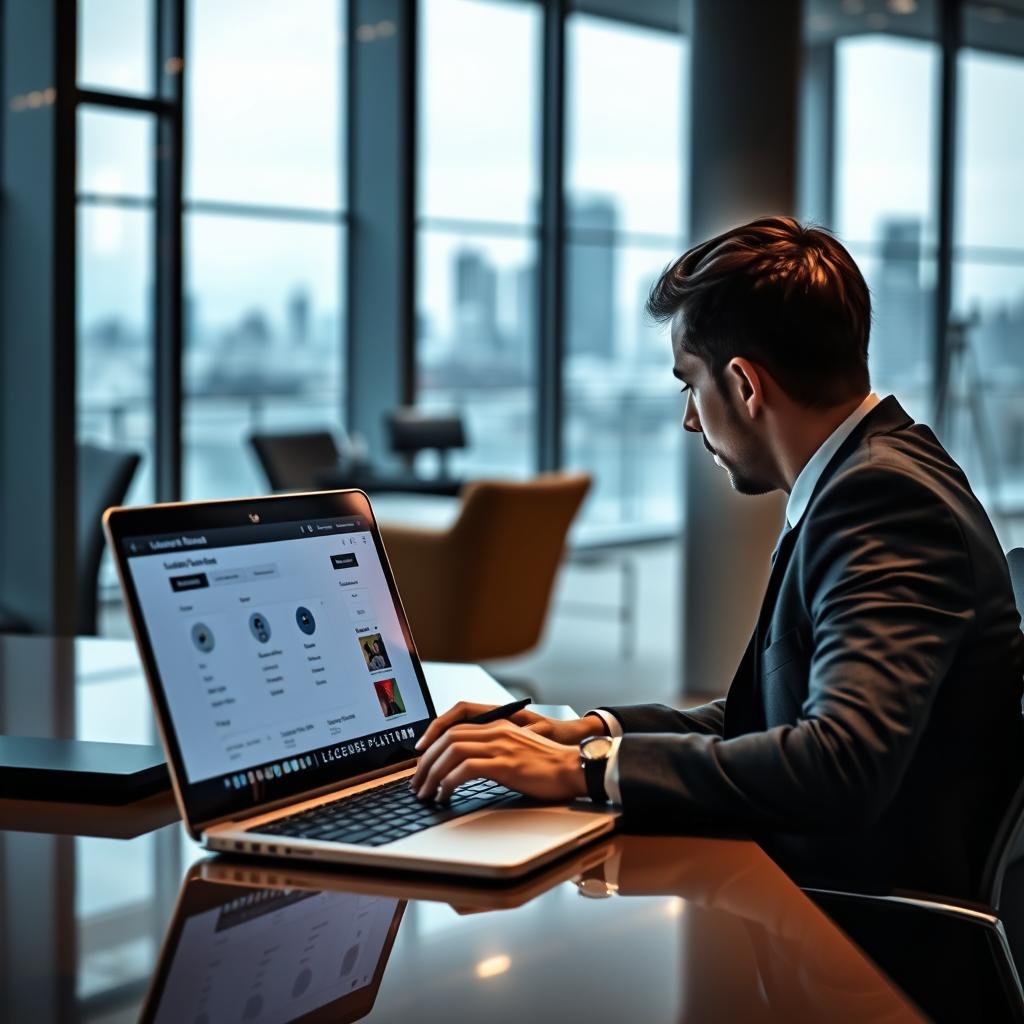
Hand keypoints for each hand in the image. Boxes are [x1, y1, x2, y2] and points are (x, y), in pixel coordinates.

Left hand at [411, 720, 587, 802]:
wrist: (575, 768)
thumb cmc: (549, 767)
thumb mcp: (518, 751)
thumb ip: (495, 751)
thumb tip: (467, 767)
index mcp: (499, 725)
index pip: (455, 724)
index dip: (432, 738)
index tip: (420, 758)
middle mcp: (497, 731)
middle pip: (448, 737)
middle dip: (426, 761)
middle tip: (417, 783)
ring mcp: (501, 746)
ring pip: (452, 751)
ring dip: (432, 773)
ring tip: (425, 793)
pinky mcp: (505, 764)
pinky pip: (466, 769)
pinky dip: (448, 782)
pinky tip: (444, 795)